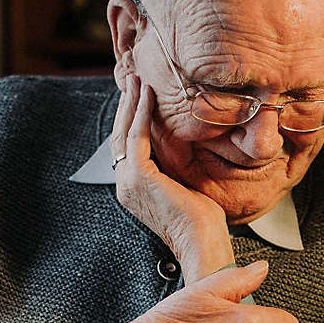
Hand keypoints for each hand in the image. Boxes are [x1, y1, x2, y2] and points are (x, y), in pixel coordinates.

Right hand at [110, 74, 233, 282]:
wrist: (203, 244)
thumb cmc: (203, 222)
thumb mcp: (187, 186)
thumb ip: (177, 167)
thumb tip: (186, 144)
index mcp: (133, 189)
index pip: (126, 146)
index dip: (130, 119)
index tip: (139, 95)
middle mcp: (124, 185)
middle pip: (119, 136)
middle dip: (126, 105)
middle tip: (134, 79)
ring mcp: (128, 182)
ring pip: (123, 133)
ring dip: (131, 103)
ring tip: (138, 80)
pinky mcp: (138, 177)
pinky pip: (135, 137)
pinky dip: (140, 114)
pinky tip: (147, 95)